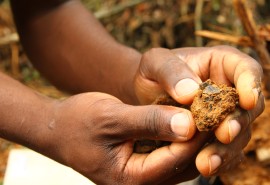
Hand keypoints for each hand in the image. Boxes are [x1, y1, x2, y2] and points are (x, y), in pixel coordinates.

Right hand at [50, 92, 207, 183]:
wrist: (60, 129)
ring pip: (180, 159)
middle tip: (215, 109)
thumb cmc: (79, 122)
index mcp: (131, 179)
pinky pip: (170, 153)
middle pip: (183, 162)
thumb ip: (147, 122)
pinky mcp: (143, 163)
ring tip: (206, 111)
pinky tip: (187, 116)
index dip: (196, 134)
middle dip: (200, 136)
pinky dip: (180, 136)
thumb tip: (187, 124)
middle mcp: (141, 183)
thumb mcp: (111, 118)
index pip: (176, 158)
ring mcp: (143, 174)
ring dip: (192, 136)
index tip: (212, 109)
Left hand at [134, 46, 264, 175]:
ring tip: (205, 162)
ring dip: (226, 149)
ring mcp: (224, 115)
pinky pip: (225, 150)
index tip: (246, 100)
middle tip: (224, 135)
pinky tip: (204, 167)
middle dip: (238, 122)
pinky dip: (217, 160)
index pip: (247, 69)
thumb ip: (170, 71)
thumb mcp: (154, 63)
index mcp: (221, 63)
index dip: (251, 84)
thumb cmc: (152, 73)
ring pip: (238, 133)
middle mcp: (228, 90)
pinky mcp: (215, 136)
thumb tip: (191, 93)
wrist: (145, 93)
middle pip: (247, 107)